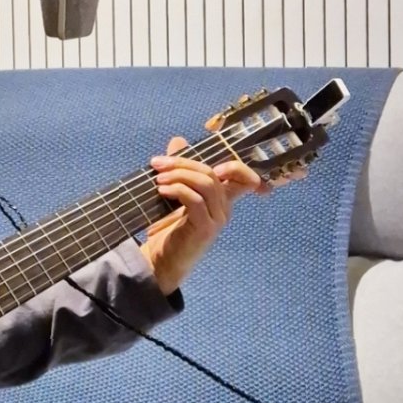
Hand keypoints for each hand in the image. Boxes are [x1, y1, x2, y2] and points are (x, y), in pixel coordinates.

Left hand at [140, 136, 263, 295]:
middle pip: (212, 173)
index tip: (209, 160)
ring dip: (179, 175)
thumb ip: (179, 169)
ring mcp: (217, 219)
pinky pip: (195, 200)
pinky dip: (177, 190)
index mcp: (221, 199)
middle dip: (183, 162)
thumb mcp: (173, 194)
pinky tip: (162, 191)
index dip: (237, 166)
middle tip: (158, 164)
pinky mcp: (205, 228)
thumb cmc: (168, 229)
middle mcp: (224, 208)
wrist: (160, 261)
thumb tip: (178, 140)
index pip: (244, 179)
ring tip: (158, 179)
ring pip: (206, 183)